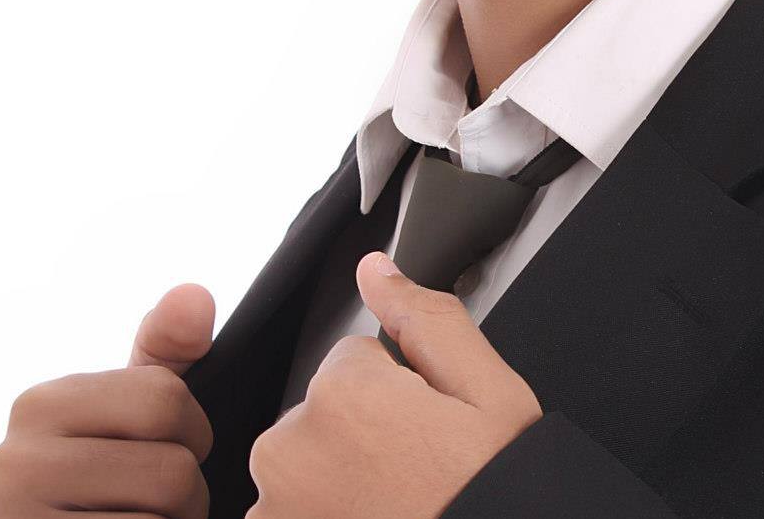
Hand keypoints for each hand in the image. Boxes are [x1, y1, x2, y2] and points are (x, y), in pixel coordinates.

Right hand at [0, 281, 216, 517]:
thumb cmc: (100, 480)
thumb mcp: (126, 411)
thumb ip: (165, 350)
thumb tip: (194, 294)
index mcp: (39, 405)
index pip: (164, 399)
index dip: (192, 431)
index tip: (164, 450)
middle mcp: (14, 463)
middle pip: (171, 469)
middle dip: (186, 492)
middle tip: (157, 502)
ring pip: (161, 517)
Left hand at [246, 252, 543, 518]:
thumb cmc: (491, 491)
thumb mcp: (487, 392)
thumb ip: (425, 319)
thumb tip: (375, 270)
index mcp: (341, 395)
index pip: (355, 359)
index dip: (399, 391)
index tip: (426, 431)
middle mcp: (289, 452)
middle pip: (326, 409)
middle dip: (363, 431)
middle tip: (415, 470)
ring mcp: (273, 509)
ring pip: (308, 462)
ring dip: (341, 477)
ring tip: (396, 504)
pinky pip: (295, 507)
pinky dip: (327, 513)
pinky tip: (376, 518)